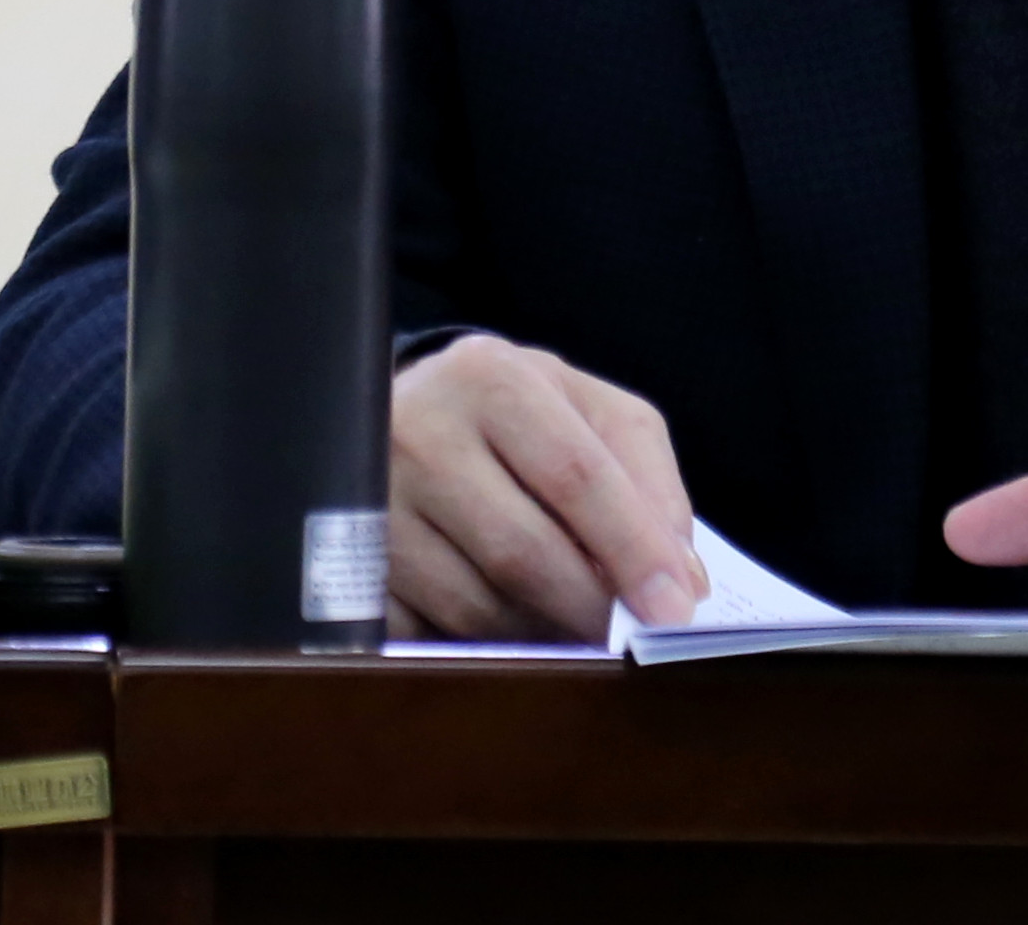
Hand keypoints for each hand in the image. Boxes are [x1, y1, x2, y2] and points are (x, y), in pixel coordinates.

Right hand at [387, 334, 707, 641]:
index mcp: (490, 377)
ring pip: (475, 605)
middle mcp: (418, 430)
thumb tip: (681, 578)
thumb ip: (648, 478)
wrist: (410, 415)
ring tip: (576, 633)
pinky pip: (429, 635)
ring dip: (543, 637)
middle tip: (631, 637)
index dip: (632, 548)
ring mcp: (371, 503)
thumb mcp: (590, 412)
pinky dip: (483, 649)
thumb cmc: (519, 417)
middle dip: (591, 608)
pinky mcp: (347, 568)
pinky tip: (511, 636)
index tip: (676, 608)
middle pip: (522, 550)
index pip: (575, 475)